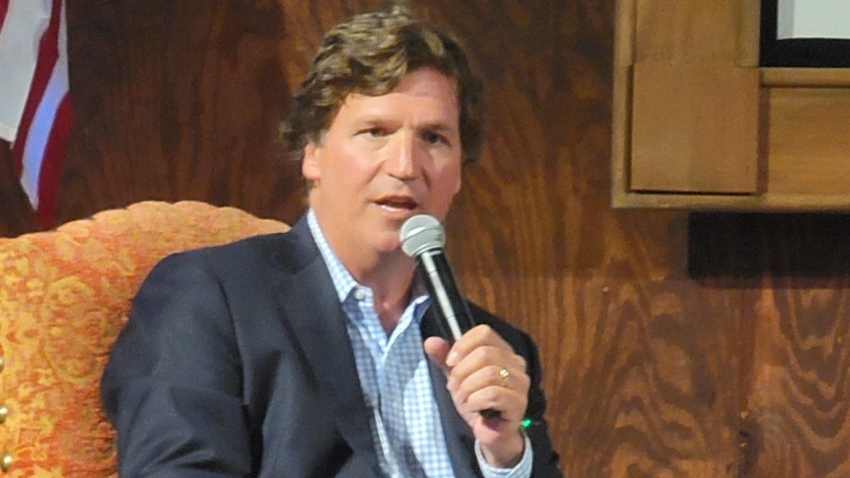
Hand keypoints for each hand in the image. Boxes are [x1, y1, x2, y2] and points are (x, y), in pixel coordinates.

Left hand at [424, 325, 528, 467]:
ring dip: (467, 388)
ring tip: (463, 398)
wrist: (489, 431)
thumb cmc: (477, 400)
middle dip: (462, 371)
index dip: (462, 345)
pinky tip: (474, 407)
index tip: (450, 362)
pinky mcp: (519, 402)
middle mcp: (516, 362)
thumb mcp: (456, 376)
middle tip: (454, 386)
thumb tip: (430, 341)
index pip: (484, 333)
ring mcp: (520, 382)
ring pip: (489, 373)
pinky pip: (493, 394)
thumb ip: (444, 358)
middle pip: (484, 353)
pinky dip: (476, 400)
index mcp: (501, 350)